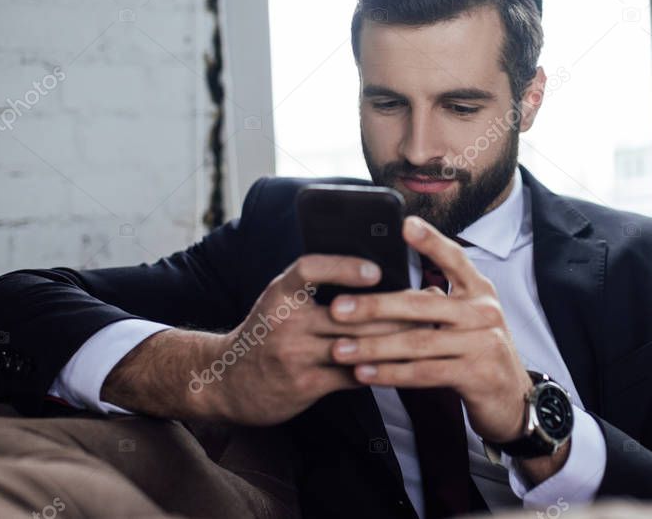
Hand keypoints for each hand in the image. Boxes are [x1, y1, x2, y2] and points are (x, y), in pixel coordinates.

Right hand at [205, 255, 415, 425]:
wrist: (225, 381)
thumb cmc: (265, 334)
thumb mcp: (279, 302)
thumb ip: (314, 289)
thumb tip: (373, 273)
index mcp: (280, 293)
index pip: (309, 269)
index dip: (343, 267)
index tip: (376, 270)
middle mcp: (284, 322)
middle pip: (347, 313)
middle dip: (392, 308)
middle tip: (426, 301)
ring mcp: (294, 355)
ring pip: (356, 345)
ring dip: (395, 339)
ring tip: (425, 330)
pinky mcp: (305, 385)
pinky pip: (352, 374)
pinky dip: (380, 367)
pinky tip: (402, 361)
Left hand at [328, 216, 533, 443]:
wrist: (512, 399)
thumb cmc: (478, 354)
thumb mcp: (466, 320)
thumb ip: (438, 302)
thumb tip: (387, 290)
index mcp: (479, 291)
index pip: (454, 259)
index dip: (431, 241)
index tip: (405, 224)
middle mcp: (484, 311)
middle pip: (421, 304)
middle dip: (374, 306)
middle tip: (338, 309)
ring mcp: (483, 343)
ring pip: (418, 342)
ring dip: (373, 347)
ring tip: (340, 349)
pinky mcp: (477, 374)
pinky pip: (425, 372)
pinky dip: (391, 374)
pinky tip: (365, 374)